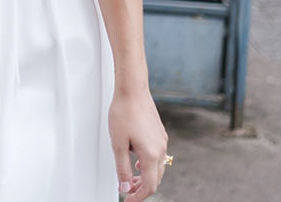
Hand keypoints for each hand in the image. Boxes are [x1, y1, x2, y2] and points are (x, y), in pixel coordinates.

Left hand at [110, 86, 167, 200]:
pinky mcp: (160, 134)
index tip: (128, 201)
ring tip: (130, 179)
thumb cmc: (124, 112)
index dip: (138, 196)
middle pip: (155, 179)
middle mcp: (161, 149)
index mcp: (151, 155)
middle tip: (127, 192)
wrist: (133, 89)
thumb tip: (124, 186)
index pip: (149, 186)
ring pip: (157, 168)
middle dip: (141, 189)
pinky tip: (137, 162)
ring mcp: (162, 141)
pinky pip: (157, 156)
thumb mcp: (118, 144)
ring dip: (145, 176)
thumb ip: (122, 168)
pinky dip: (148, 164)